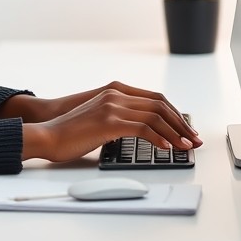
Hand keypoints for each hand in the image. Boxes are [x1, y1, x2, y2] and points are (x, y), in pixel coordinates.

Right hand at [16, 86, 202, 162]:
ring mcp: (112, 106)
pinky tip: (166, 148)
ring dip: (175, 133)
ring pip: (155, 117)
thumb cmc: (70, 132)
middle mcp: (116, 95)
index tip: (186, 129)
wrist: (47, 135)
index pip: (155, 98)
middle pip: (160, 105)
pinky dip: (159, 139)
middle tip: (193, 139)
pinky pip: (142, 129)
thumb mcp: (99, 119)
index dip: (174, 114)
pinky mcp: (108, 122)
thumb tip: (144, 132)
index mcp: (115, 91)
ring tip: (186, 147)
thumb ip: (119, 118)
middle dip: (181, 124)